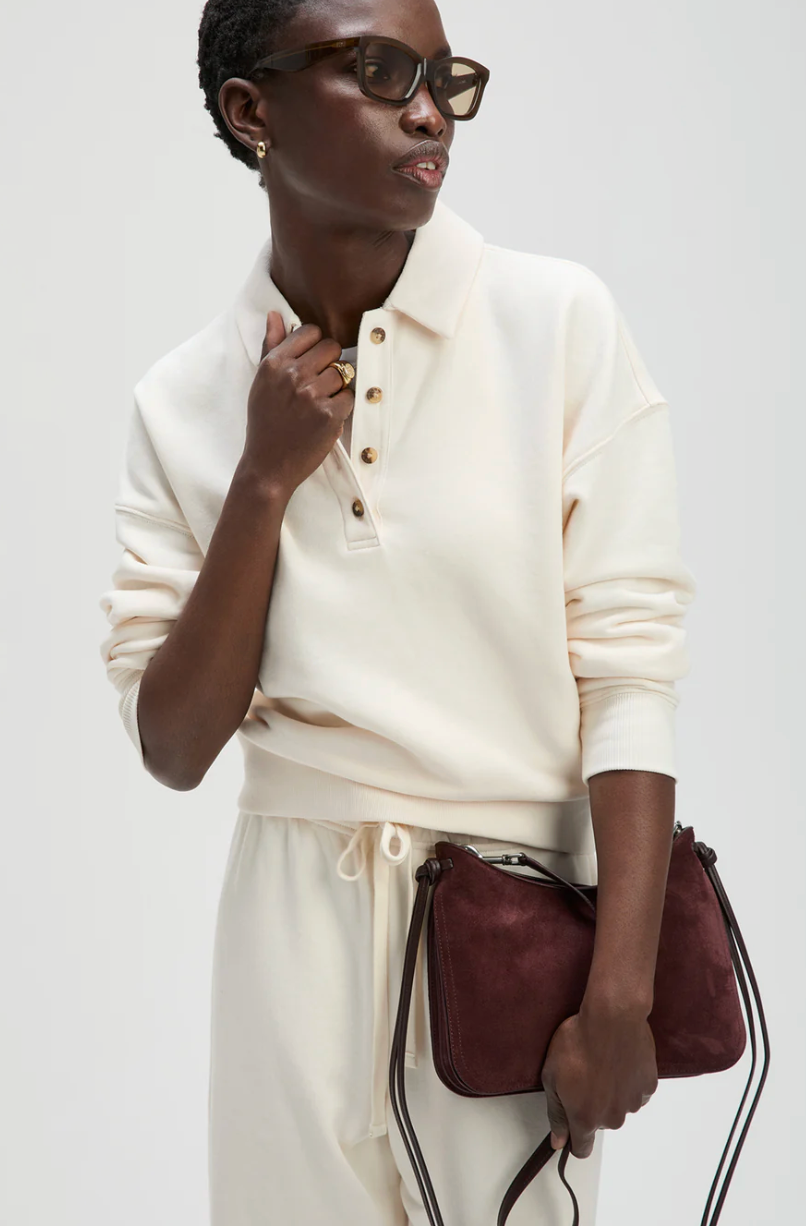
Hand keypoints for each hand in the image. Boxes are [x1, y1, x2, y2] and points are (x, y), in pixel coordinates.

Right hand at [242, 310, 354, 501]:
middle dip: (330, 363)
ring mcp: (311, 395)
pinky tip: (327, 417)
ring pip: (343, 372)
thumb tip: (275, 314)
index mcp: (274, 363)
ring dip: (337, 386)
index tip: (311, 363)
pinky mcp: (329, 415)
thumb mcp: (261, 382)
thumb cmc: (265, 422)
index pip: (310, 332)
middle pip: (332, 348)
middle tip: (319, 384)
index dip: (316, 346)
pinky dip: (343, 406)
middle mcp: (292, 375)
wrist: (267, 465)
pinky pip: (350, 396)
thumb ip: (270, 346)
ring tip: (320, 403)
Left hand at [541, 1002, 658, 1158]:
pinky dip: (629, 1080)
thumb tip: (558, 1141)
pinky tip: (620, 1060)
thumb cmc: (578, 1043)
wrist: (611, 1017)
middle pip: (600, 1122)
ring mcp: (632, 1102)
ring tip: (602, 1062)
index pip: (581, 1148)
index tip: (571, 1127)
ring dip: (612, 1092)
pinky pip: (636, 1091)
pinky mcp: (648, 1085)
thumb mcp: (552, 1076)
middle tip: (584, 1074)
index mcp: (585, 1117)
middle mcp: (612, 1117)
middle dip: (592, 1105)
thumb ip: (556, 1113)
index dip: (574, 1140)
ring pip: (619, 1106)